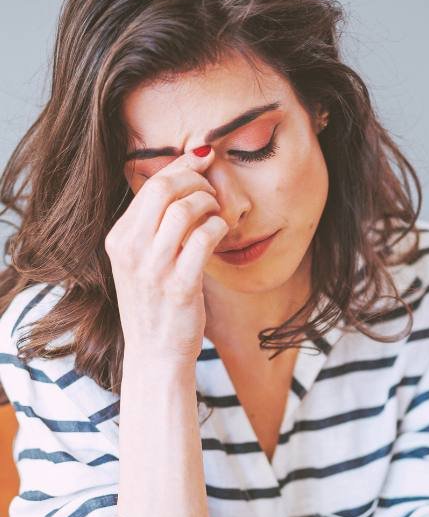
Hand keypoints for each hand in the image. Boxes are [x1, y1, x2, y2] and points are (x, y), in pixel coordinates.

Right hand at [105, 147, 226, 366]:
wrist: (155, 354)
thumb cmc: (155, 305)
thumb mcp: (140, 262)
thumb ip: (153, 226)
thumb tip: (180, 180)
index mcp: (118, 239)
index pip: (149, 186)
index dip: (180, 167)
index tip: (201, 162)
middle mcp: (131, 251)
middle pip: (165, 190)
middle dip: (195, 180)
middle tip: (212, 189)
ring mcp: (154, 268)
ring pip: (185, 210)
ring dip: (210, 203)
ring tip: (217, 213)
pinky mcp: (180, 285)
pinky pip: (204, 238)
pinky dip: (218, 227)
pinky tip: (221, 232)